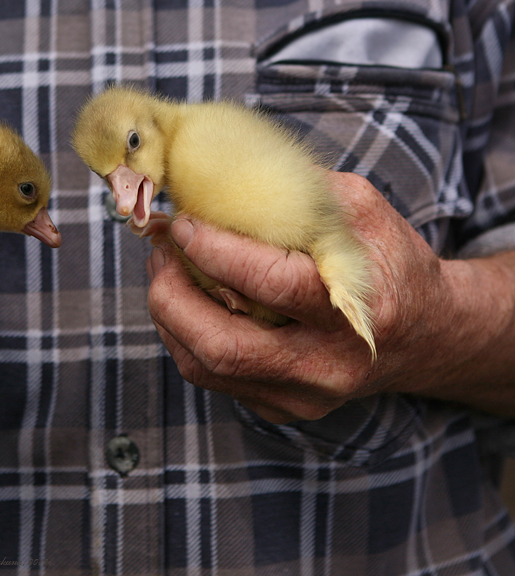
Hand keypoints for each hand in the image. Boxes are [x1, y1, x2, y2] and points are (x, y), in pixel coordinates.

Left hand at [145, 172, 514, 422]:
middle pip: (223, 345)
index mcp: (356, 310)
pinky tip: (182, 299)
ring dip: (168, 314)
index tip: (182, 223)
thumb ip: (302, 194)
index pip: (272, 285)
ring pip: (206, 367)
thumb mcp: (363, 213)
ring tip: (162, 268)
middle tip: (158, 250)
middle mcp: (327, 364)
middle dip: (171, 294)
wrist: (425, 336)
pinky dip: (183, 335)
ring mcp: (301, 395)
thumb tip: (222, 176)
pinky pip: (211, 376)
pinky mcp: (280, 407)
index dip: (215, 251)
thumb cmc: (388, 264)